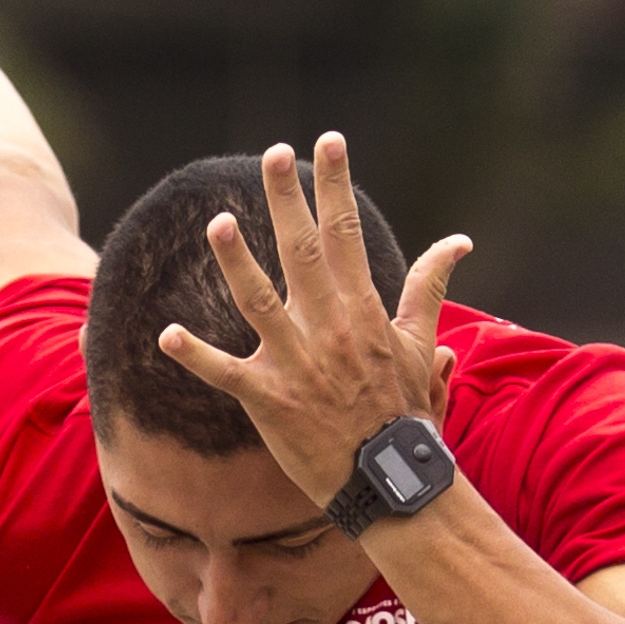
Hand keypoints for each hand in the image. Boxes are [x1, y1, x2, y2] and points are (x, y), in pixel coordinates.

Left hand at [156, 136, 473, 513]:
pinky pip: (225, 374)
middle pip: (302, 252)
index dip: (336, 185)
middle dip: (287, 200)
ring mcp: (297, 364)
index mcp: (362, 311)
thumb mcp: (421, 345)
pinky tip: (165, 334)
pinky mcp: (270, 401)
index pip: (346, 234)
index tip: (328, 141)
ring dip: (237, 262)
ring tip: (219, 223)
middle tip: (273, 155)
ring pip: (259, 302)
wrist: (390, 481)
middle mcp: (328, 329)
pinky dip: (195, 356)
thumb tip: (459, 242)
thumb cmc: (404, 413)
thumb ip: (430, 288)